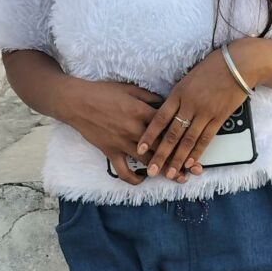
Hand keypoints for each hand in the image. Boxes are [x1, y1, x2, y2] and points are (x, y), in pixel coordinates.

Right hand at [62, 79, 191, 185]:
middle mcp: (135, 130)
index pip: (168, 127)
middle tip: (192, 168)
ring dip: (163, 171)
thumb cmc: (103, 92)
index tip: (194, 143)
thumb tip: (166, 103)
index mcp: (143, 112)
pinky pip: (123, 171)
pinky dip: (133, 179)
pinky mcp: (110, 152)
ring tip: (176, 178)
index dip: (183, 136)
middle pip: (162, 148)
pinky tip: (142, 181)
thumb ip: (150, 97)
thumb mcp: (130, 89)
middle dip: (179, 159)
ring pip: (148, 162)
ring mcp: (123, 143)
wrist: (77, 102)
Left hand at [135, 44, 253, 180]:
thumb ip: (177, 96)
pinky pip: (206, 139)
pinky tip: (190, 163)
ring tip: (170, 173)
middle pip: (172, 134)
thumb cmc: (212, 67)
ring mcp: (205, 113)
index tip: (140, 148)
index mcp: (178, 93)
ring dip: (178, 159)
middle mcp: (189, 105)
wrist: (238, 64)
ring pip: (188, 140)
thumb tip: (166, 110)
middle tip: (153, 170)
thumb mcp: (187, 78)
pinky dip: (197, 152)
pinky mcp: (219, 118)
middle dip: (161, 154)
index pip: (160, 118)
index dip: (150, 135)